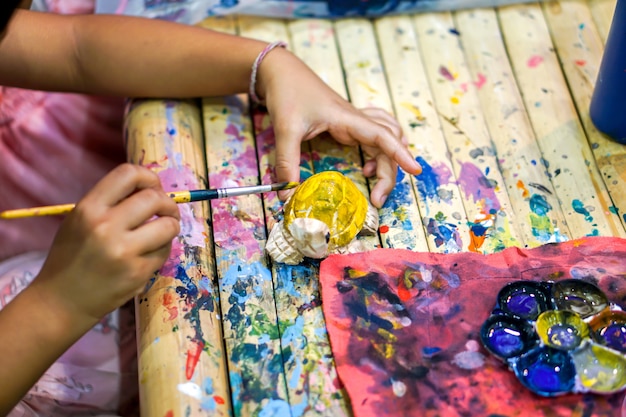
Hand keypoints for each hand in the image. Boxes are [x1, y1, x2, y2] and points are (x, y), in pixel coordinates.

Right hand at [32, 163, 179, 326]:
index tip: (153, 187)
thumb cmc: (72, 257)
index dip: (149, 177)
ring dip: (171, 225)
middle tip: (165, 211)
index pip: (128, 174)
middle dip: (167, 203)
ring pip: (168, 225)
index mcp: (88, 208)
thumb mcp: (80, 220)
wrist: (61, 301)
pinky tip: (150, 252)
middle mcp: (106, 226)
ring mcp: (124, 251)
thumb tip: (151, 188)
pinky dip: (163, 248)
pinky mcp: (138, 273)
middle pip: (154, 198)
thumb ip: (111, 202)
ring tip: (162, 230)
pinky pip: (165, 251)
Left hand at [257, 49, 421, 207]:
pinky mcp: (347, 124)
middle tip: (378, 199)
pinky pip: (375, 136)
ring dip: (388, 161)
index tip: (415, 170)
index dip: (400, 154)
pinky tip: (368, 164)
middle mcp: (356, 120)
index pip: (383, 136)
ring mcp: (353, 121)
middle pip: (388, 144)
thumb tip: (288, 194)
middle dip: (390, 172)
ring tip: (374, 181)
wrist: (281, 70)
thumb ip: (287, 162)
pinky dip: (381, 150)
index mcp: (348, 118)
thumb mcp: (285, 129)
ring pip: (385, 140)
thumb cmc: (287, 92)